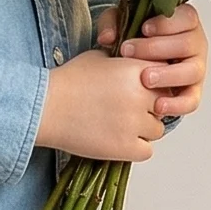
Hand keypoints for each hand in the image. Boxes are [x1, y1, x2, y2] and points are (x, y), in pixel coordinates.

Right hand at [34, 49, 165, 162]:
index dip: (154, 85)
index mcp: (137, 70)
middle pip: (164, 104)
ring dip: (142, 129)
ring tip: (118, 126)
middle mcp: (141, 96)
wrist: (45, 108)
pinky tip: (117, 140)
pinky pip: (146, 151)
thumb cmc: (67, 82)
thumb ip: (123, 62)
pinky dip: (135, 148)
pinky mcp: (125, 147)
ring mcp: (134, 123)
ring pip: (157, 130)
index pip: (165, 78)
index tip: (140, 91)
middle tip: (127, 110)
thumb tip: (135, 66)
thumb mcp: (98, 58)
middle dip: (149, 107)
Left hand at [96, 1, 208, 118]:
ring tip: (145, 79)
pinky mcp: (192, 92)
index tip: (143, 28)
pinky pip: (191, 100)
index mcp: (185, 22)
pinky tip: (157, 106)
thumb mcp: (124, 22)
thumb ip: (114, 22)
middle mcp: (195, 44)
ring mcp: (195, 68)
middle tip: (127, 51)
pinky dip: (176, 104)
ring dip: (168, 75)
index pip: (186, 17)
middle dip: (156, 48)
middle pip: (187, 44)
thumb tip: (107, 38)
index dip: (166, 23)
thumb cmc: (137, 37)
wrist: (139, 62)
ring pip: (192, 71)